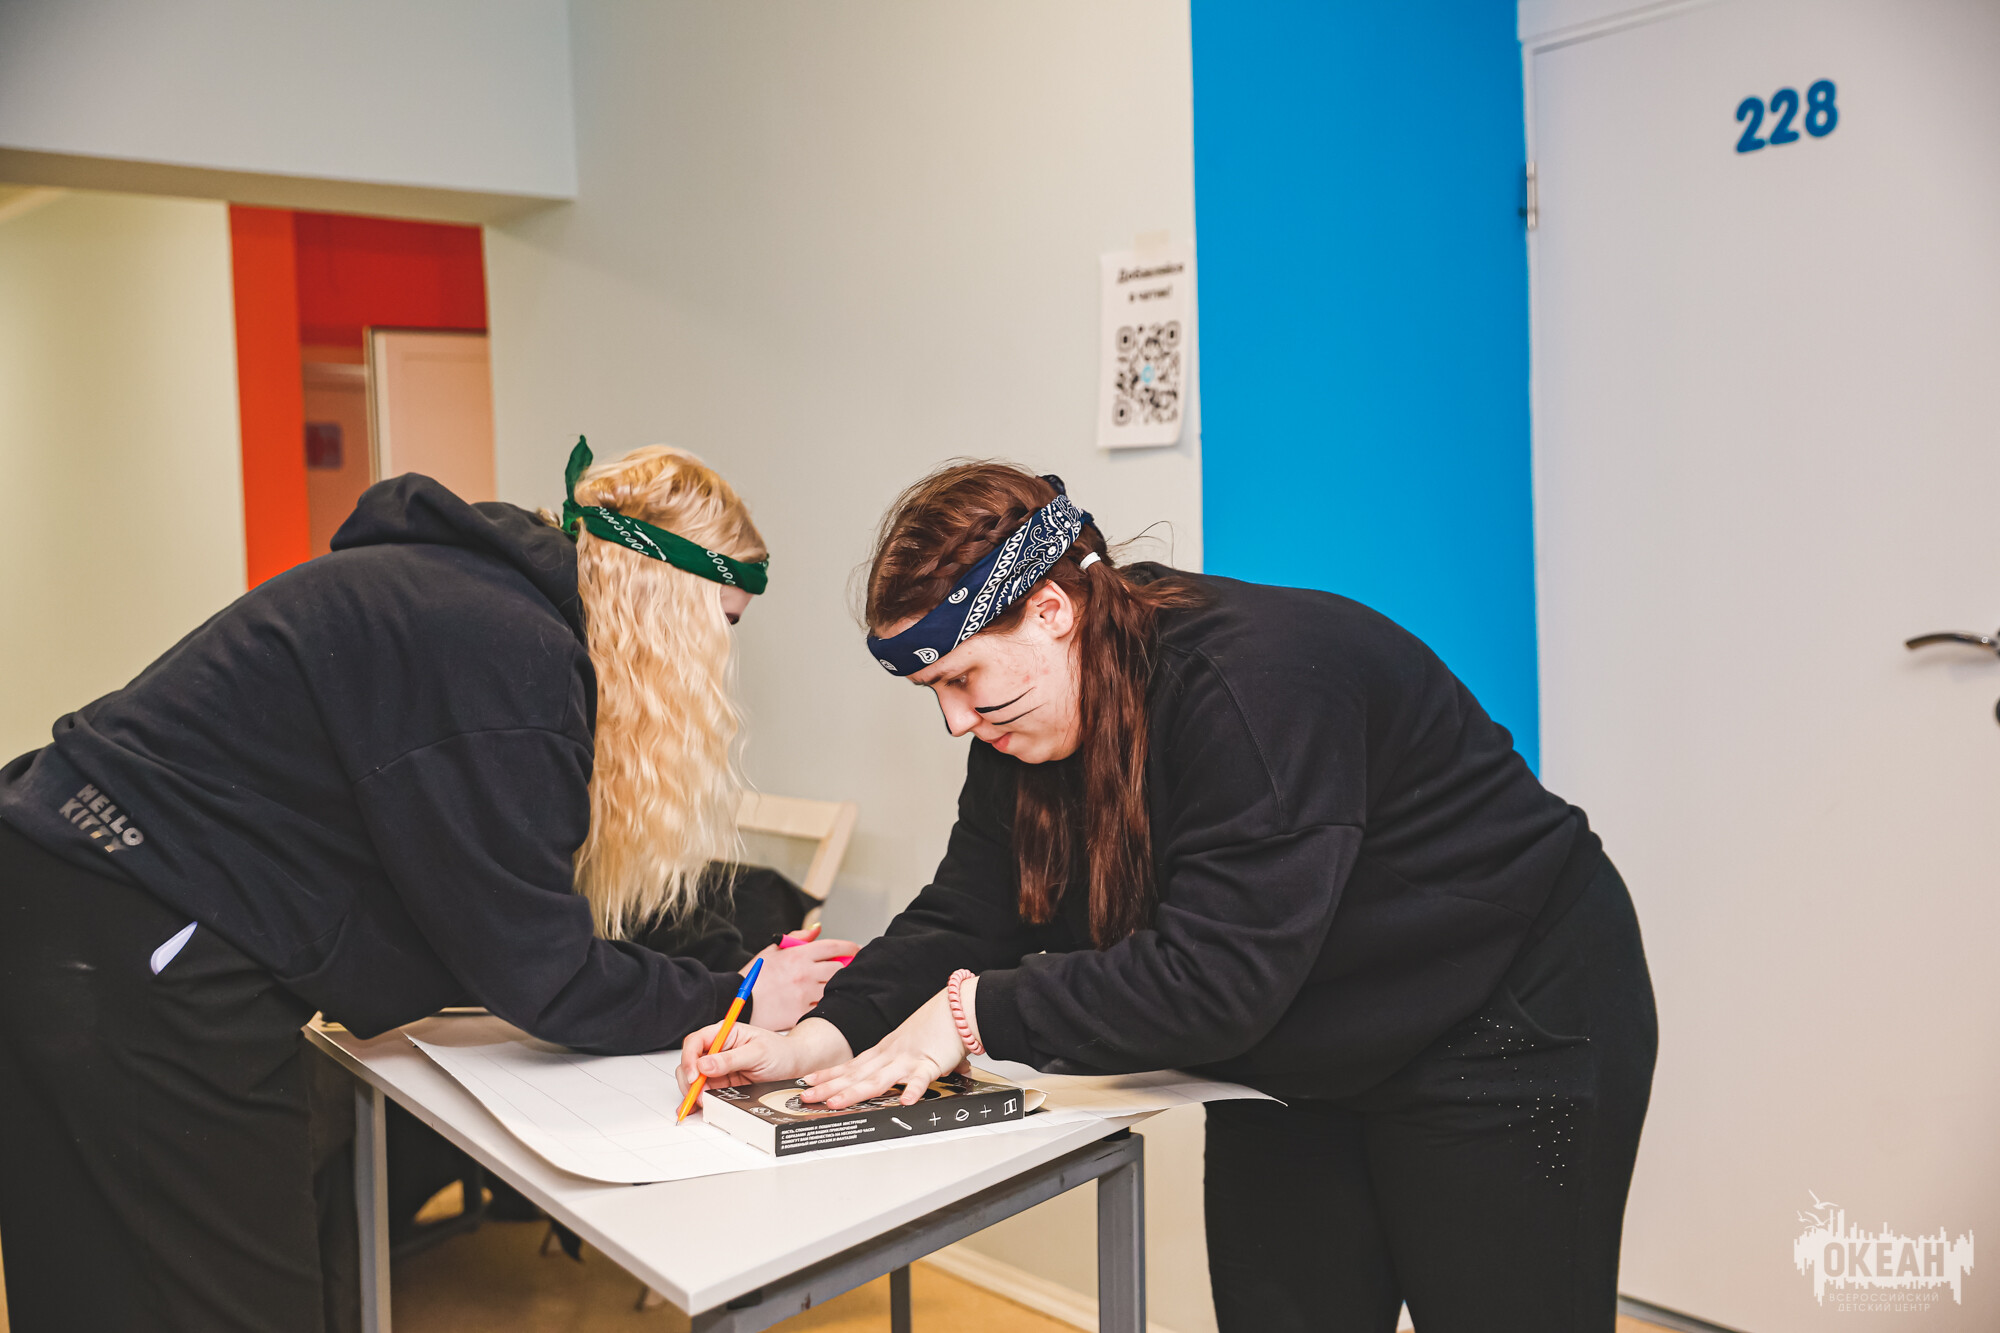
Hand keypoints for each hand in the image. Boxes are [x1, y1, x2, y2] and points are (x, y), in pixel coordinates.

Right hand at [678, 1017, 852, 1095]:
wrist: (796, 1066)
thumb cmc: (781, 1052)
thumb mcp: (758, 1053)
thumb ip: (730, 1059)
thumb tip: (704, 1064)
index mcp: (725, 1033)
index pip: (696, 1041)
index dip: (689, 1058)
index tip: (694, 1075)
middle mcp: (718, 1049)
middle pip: (690, 1062)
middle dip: (689, 1079)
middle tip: (696, 1095)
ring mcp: (719, 1067)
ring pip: (695, 1079)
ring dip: (694, 1092)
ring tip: (701, 1103)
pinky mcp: (724, 1083)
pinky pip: (707, 1091)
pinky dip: (701, 1100)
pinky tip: (700, 1108)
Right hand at [742, 928, 857, 1030]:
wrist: (736, 1001)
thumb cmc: (753, 976)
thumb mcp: (773, 950)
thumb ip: (797, 938)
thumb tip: (817, 929)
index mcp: (799, 954)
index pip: (834, 946)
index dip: (850, 947)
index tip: (857, 950)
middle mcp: (805, 973)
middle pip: (840, 968)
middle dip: (847, 968)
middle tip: (849, 970)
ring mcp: (805, 993)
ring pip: (834, 989)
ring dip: (838, 987)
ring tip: (837, 988)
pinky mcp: (801, 1012)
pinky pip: (822, 1008)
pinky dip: (826, 1005)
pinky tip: (825, 1005)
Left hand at [798, 986, 968, 1108]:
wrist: (958, 1007)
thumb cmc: (937, 1025)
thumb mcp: (910, 1044)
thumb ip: (903, 1065)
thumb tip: (899, 1082)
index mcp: (884, 1050)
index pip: (850, 1065)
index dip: (828, 1074)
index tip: (808, 1081)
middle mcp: (890, 1055)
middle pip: (855, 1074)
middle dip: (829, 1088)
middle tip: (806, 1097)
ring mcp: (907, 1059)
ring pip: (877, 1079)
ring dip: (854, 1092)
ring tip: (835, 1103)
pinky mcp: (929, 1063)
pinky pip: (920, 1079)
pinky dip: (913, 1090)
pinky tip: (905, 1102)